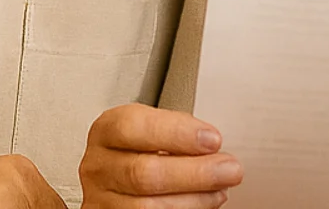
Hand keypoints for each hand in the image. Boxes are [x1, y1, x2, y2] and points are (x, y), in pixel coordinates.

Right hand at [79, 103, 243, 207]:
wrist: (119, 183)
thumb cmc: (141, 151)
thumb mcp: (152, 131)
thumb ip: (176, 133)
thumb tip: (212, 144)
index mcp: (107, 132)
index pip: (133, 127)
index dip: (176, 133)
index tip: (212, 139)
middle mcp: (99, 167)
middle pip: (143, 173)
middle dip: (194, 173)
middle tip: (229, 169)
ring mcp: (103, 200)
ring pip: (147, 207)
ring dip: (194, 201)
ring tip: (220, 191)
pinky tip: (202, 205)